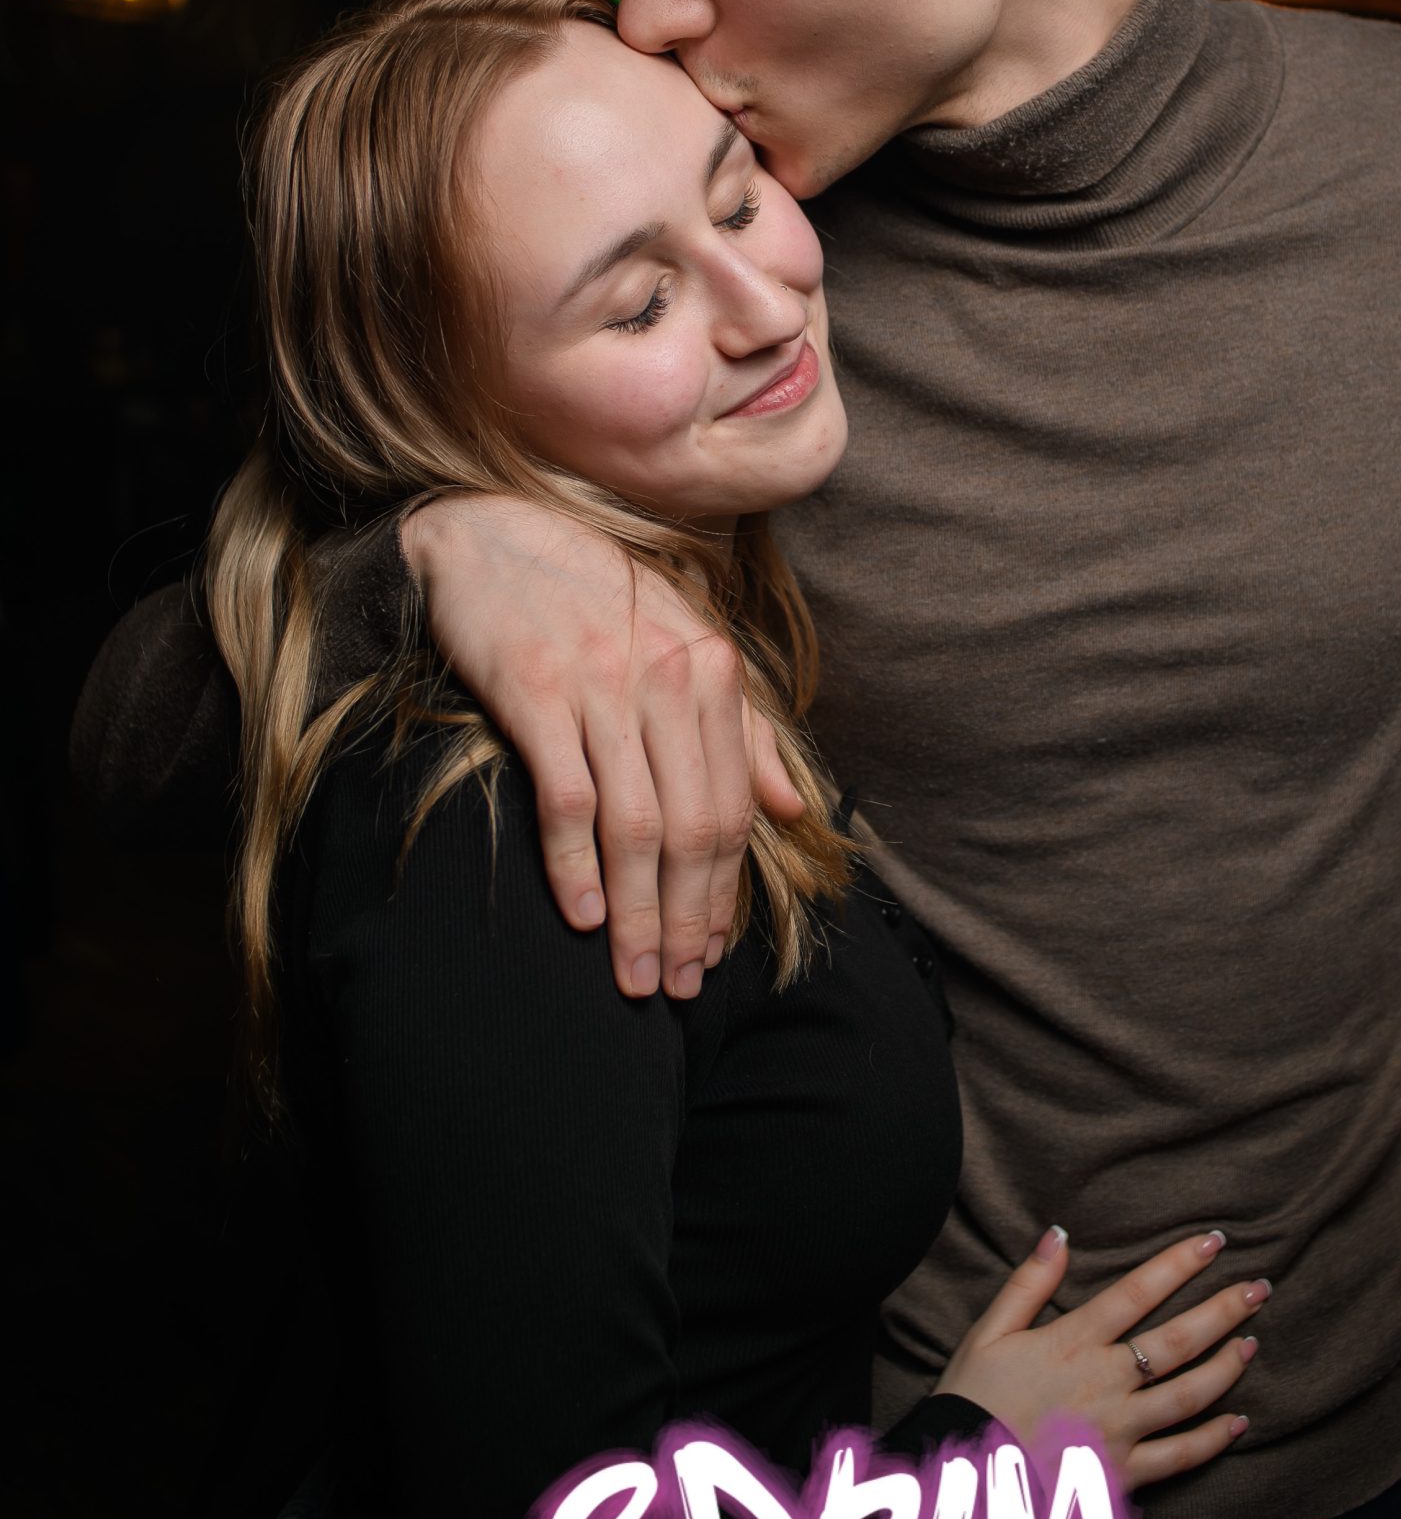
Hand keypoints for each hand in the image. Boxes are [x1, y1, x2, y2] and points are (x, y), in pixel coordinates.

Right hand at [403, 495, 802, 997]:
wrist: (488, 535)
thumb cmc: (589, 596)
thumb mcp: (681, 643)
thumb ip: (741, 725)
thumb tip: (794, 805)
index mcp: (710, 669)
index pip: (733, 805)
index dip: (726, 888)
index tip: (712, 949)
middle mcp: (667, 677)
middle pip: (693, 825)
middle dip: (689, 917)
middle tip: (678, 983)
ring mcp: (602, 684)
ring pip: (638, 824)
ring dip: (638, 911)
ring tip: (636, 974)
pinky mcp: (536, 690)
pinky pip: (569, 796)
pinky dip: (576, 864)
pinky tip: (582, 916)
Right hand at [933, 1227, 1262, 1491]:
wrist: (961, 1483)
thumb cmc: (971, 1402)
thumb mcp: (987, 1333)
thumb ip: (1028, 1283)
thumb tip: (1059, 1233)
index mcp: (1071, 1342)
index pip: (1137, 1292)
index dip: (1178, 1263)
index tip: (1213, 1240)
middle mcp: (1104, 1382)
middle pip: (1178, 1340)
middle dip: (1224, 1309)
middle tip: (1261, 1287)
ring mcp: (1119, 1430)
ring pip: (1189, 1395)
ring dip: (1227, 1367)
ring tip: (1253, 1343)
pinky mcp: (1123, 1474)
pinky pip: (1179, 1457)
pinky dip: (1212, 1441)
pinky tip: (1238, 1424)